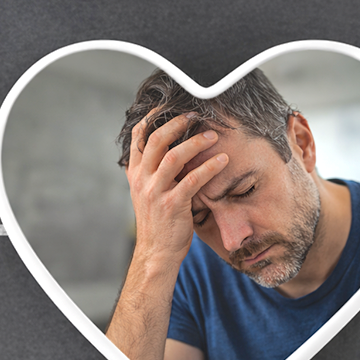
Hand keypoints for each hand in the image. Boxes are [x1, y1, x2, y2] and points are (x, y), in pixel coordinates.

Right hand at [125, 109, 229, 266]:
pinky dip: (209, 167)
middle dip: (177, 123)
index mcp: (136, 173)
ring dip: (196, 143)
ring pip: (173, 157)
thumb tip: (172, 148)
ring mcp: (155, 192)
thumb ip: (155, 171)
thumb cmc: (159, 222)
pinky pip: (192, 180)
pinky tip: (223, 161)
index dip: (154, 117)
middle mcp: (142, 179)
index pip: (138, 135)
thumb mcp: (148, 193)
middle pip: (156, 139)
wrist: (156, 253)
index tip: (171, 106)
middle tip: (196, 116)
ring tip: (213, 135)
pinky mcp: (172, 205)